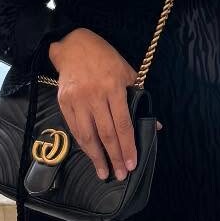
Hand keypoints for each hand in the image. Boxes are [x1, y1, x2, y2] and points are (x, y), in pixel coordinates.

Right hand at [46, 28, 154, 181]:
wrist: (74, 46)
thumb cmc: (106, 59)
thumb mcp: (128, 74)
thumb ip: (139, 100)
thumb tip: (155, 126)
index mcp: (114, 87)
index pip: (123, 124)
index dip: (128, 146)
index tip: (132, 163)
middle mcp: (95, 95)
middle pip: (106, 134)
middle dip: (114, 157)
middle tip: (120, 175)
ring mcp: (78, 100)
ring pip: (87, 135)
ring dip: (96, 157)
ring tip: (104, 172)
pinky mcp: (64, 102)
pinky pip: (74, 128)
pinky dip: (83, 144)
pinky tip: (91, 155)